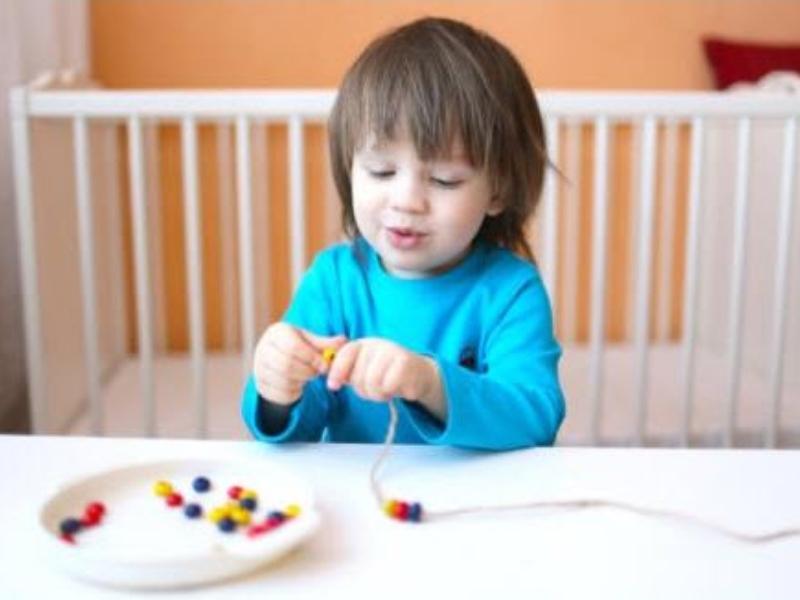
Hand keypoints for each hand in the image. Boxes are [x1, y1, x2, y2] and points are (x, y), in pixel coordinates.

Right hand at [253, 322, 345, 404]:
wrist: (279, 362)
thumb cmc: (299, 348)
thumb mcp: (311, 342)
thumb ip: (326, 343)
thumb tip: (343, 342)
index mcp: (277, 332)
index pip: (292, 346)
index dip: (311, 357)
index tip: (323, 364)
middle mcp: (263, 348)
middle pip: (286, 364)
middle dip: (307, 371)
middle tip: (317, 373)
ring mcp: (259, 367)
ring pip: (284, 380)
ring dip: (302, 381)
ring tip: (307, 376)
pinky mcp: (261, 385)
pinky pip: (281, 392)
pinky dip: (294, 391)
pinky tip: (298, 384)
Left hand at [326, 338, 444, 417]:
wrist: (418, 374)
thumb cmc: (386, 373)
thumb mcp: (365, 369)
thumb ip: (348, 372)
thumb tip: (330, 381)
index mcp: (363, 344)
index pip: (345, 354)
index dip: (336, 371)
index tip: (332, 386)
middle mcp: (377, 344)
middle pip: (357, 376)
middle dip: (363, 390)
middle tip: (374, 389)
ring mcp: (391, 351)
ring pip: (372, 382)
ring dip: (377, 394)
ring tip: (385, 390)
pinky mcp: (405, 363)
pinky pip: (387, 385)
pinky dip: (390, 393)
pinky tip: (396, 389)